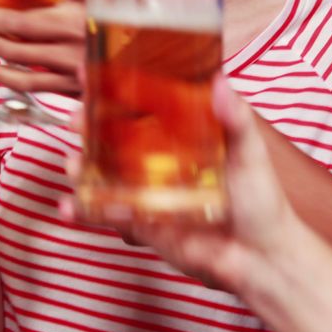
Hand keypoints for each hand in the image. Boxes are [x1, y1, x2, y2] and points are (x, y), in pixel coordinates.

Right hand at [65, 75, 296, 292]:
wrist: (260, 259)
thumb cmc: (261, 203)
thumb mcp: (250, 154)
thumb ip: (236, 119)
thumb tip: (220, 82)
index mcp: (182, 136)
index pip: (144, 104)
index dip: (118, 88)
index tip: (94, 72)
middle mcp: (160, 160)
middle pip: (115, 136)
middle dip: (90, 126)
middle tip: (76, 117)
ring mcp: (147, 192)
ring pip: (104, 173)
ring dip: (81, 166)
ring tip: (71, 163)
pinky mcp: (141, 223)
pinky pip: (108, 213)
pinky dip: (85, 210)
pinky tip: (69, 207)